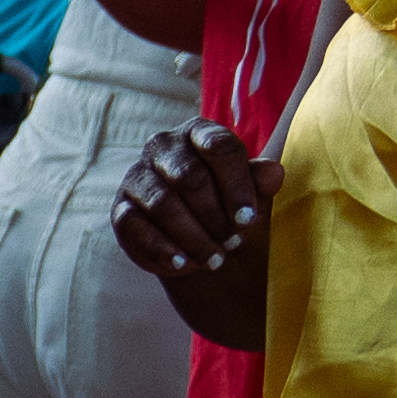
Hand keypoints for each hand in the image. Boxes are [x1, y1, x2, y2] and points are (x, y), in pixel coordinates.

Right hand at [109, 118, 272, 342]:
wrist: (200, 242)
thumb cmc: (229, 208)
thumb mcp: (251, 197)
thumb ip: (260, 184)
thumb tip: (274, 173)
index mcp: (198, 132)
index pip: (218, 147)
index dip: (236, 185)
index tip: (249, 220)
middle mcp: (162, 146)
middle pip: (189, 177)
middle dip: (215, 216)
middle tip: (234, 244)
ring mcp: (138, 176)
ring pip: (163, 204)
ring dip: (193, 237)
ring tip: (215, 261)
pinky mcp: (121, 209)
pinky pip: (135, 227)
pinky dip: (162, 249)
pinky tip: (184, 265)